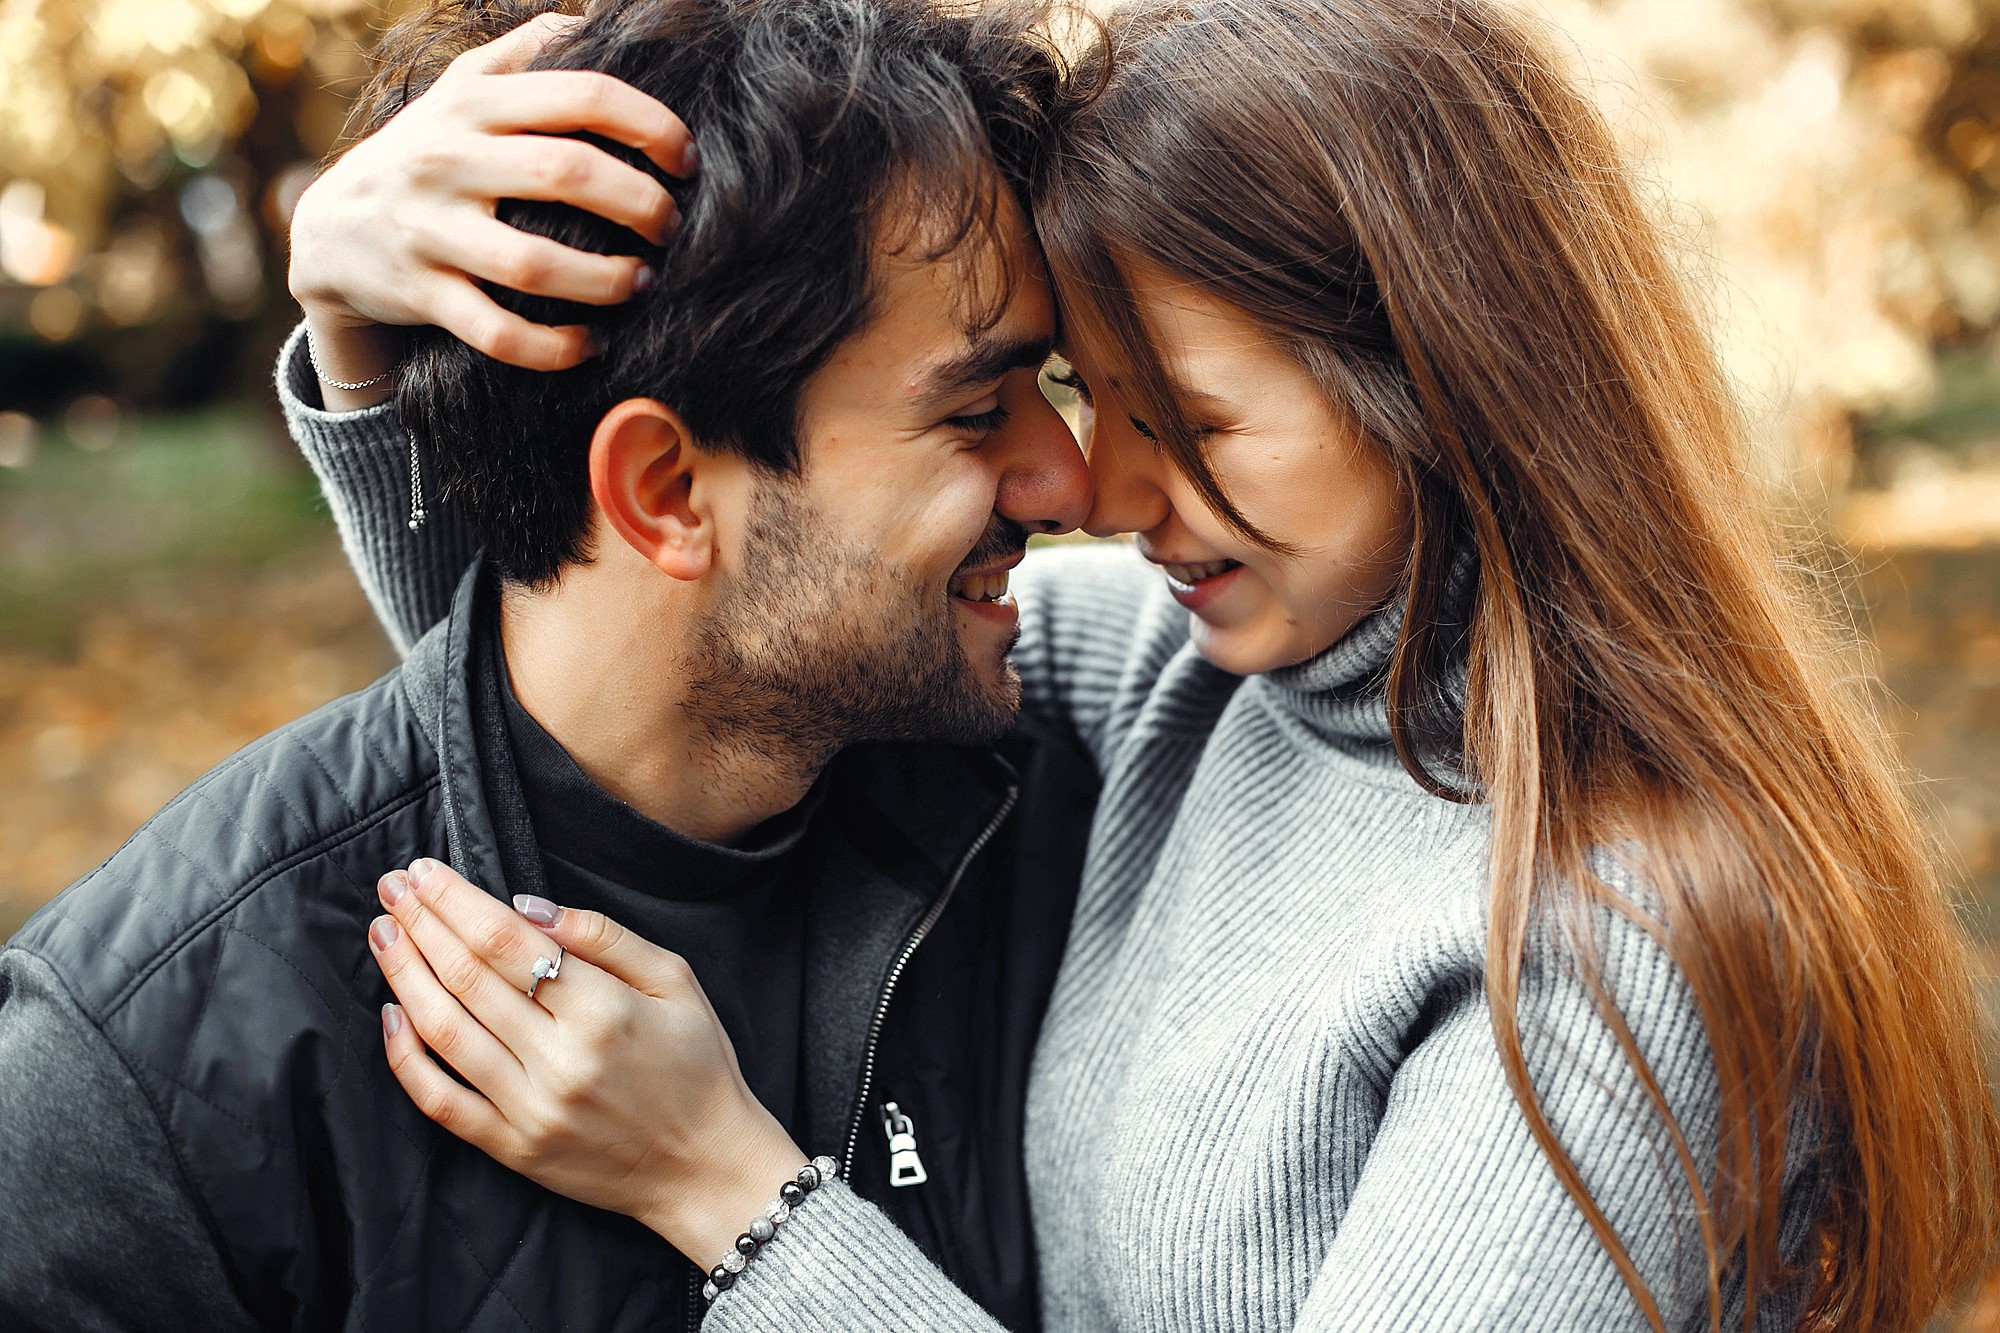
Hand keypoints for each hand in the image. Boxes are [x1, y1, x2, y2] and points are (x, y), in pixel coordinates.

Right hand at [288, 11, 696, 397]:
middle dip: (639, 204)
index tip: (686, 159)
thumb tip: (595, 19)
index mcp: (473, 103)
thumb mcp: (460, 90)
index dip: (649, 124)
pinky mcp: (421, 294)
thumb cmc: (426, 155)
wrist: (328, 233)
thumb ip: (525, 53)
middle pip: (566, 173)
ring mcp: (430, 230)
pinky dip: (553, 347)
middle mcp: (448, 159)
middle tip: (671, 226)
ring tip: (642, 283)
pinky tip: (590, 343)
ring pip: (533, 264)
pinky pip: (498, 332)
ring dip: (606, 280)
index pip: (581, 96)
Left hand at [366, 857, 806, 1263]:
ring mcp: (530, 1109)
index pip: (506, 941)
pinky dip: (405, 1059)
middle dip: (421, 923)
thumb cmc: (696, 1064)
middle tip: (391, 886)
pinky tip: (389, 1016)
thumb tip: (526, 905)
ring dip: (404, 975)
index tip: (424, 870)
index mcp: (604, 1010)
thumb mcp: (675, 980)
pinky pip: (441, 1101)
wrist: (705, 1167)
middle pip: (467, 977)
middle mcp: (560, 1059)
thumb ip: (604, 937)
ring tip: (383, 934)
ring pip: (444, 1031)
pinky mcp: (513, 1148)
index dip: (456, 901)